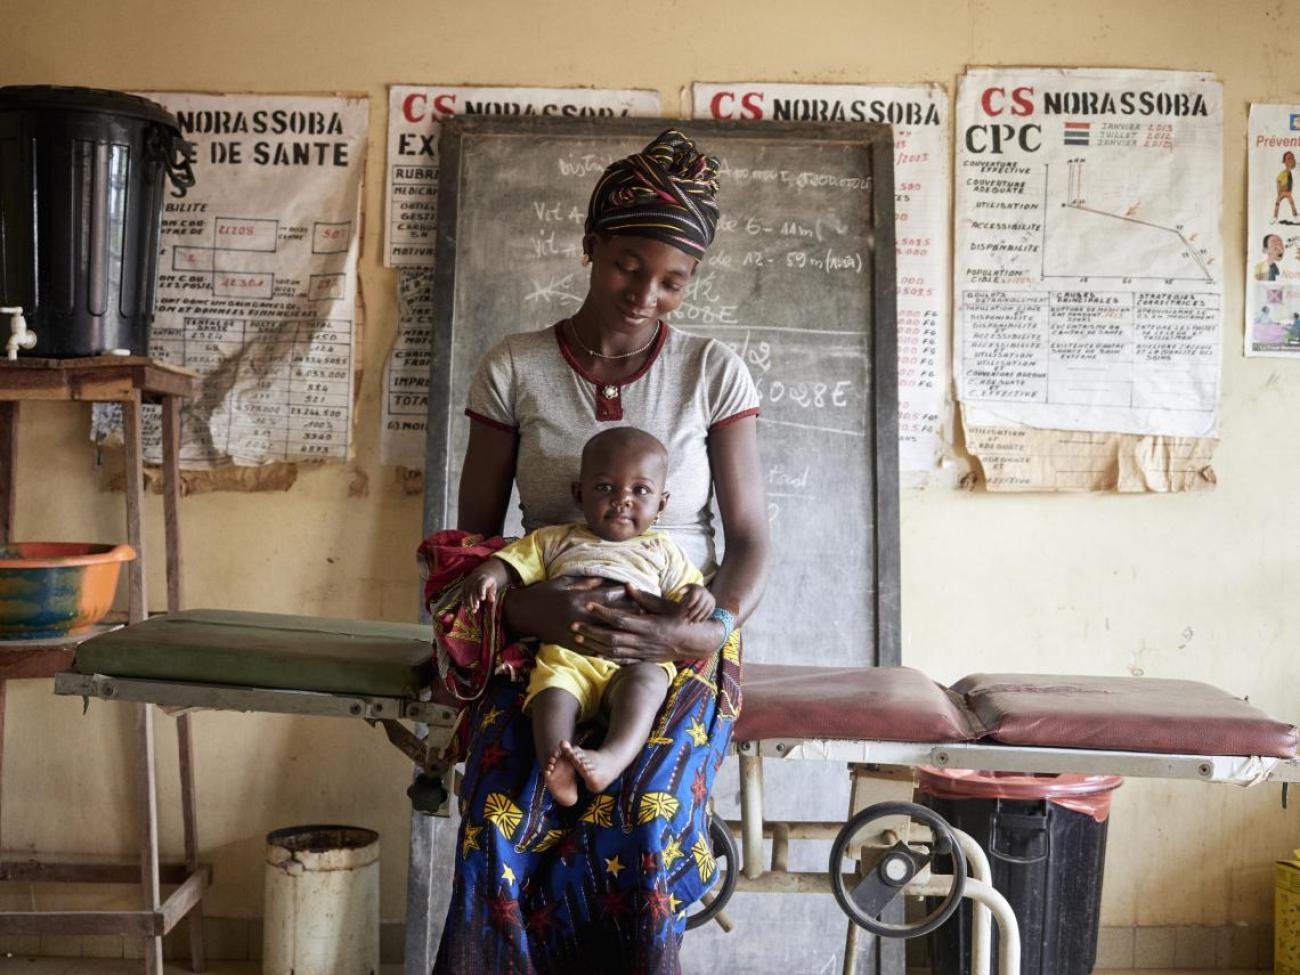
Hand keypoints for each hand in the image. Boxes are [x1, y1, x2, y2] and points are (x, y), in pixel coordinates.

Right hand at [465, 568, 497, 614]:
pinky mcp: (464, 584)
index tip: (482, 599)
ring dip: (469, 601)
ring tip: (472, 609)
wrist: (481, 572)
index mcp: (484, 578)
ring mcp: (468, 581)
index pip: (482, 584)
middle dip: (474, 599)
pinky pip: (463, 593)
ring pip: (467, 591)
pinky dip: (464, 600)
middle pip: (473, 589)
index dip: (481, 591)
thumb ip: (492, 593)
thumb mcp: (493, 586)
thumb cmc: (489, 582)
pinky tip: (466, 607)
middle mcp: (475, 578)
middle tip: (476, 607)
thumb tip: (492, 600)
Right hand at [502, 575, 632, 645]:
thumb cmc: (544, 593)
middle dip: (630, 615)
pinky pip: (593, 650)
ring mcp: (576, 632)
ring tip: (639, 635)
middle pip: (611, 617)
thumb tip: (604, 578)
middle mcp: (580, 616)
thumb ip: (585, 582)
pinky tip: (622, 654)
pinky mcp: (571, 644)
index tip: (640, 595)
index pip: (609, 597)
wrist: (523, 614)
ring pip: (605, 635)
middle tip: (647, 615)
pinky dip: (608, 652)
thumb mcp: (563, 582)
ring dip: (623, 635)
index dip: (626, 595)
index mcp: (580, 598)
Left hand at [570, 585, 723, 663]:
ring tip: (577, 637)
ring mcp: (643, 652)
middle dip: (590, 631)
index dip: (603, 612)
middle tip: (573, 624)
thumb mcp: (666, 605)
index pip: (620, 619)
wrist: (696, 642)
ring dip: (593, 644)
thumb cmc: (681, 618)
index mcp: (649, 625)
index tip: (588, 605)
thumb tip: (627, 585)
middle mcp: (644, 641)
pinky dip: (606, 656)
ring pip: (613, 651)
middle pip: (611, 638)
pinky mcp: (643, 659)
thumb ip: (645, 598)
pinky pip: (621, 660)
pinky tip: (594, 651)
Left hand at [677, 583, 715, 622]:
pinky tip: (699, 622)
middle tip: (686, 619)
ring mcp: (710, 599)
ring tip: (691, 623)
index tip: (682, 611)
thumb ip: (682, 590)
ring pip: (704, 610)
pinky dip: (704, 618)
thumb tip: (679, 593)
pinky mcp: (713, 604)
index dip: (688, 605)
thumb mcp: (686, 588)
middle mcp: (706, 594)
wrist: (702, 590)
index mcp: (698, 590)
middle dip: (692, 614)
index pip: (693, 599)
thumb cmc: (691, 591)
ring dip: (697, 618)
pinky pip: (709, 612)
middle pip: (699, 606)